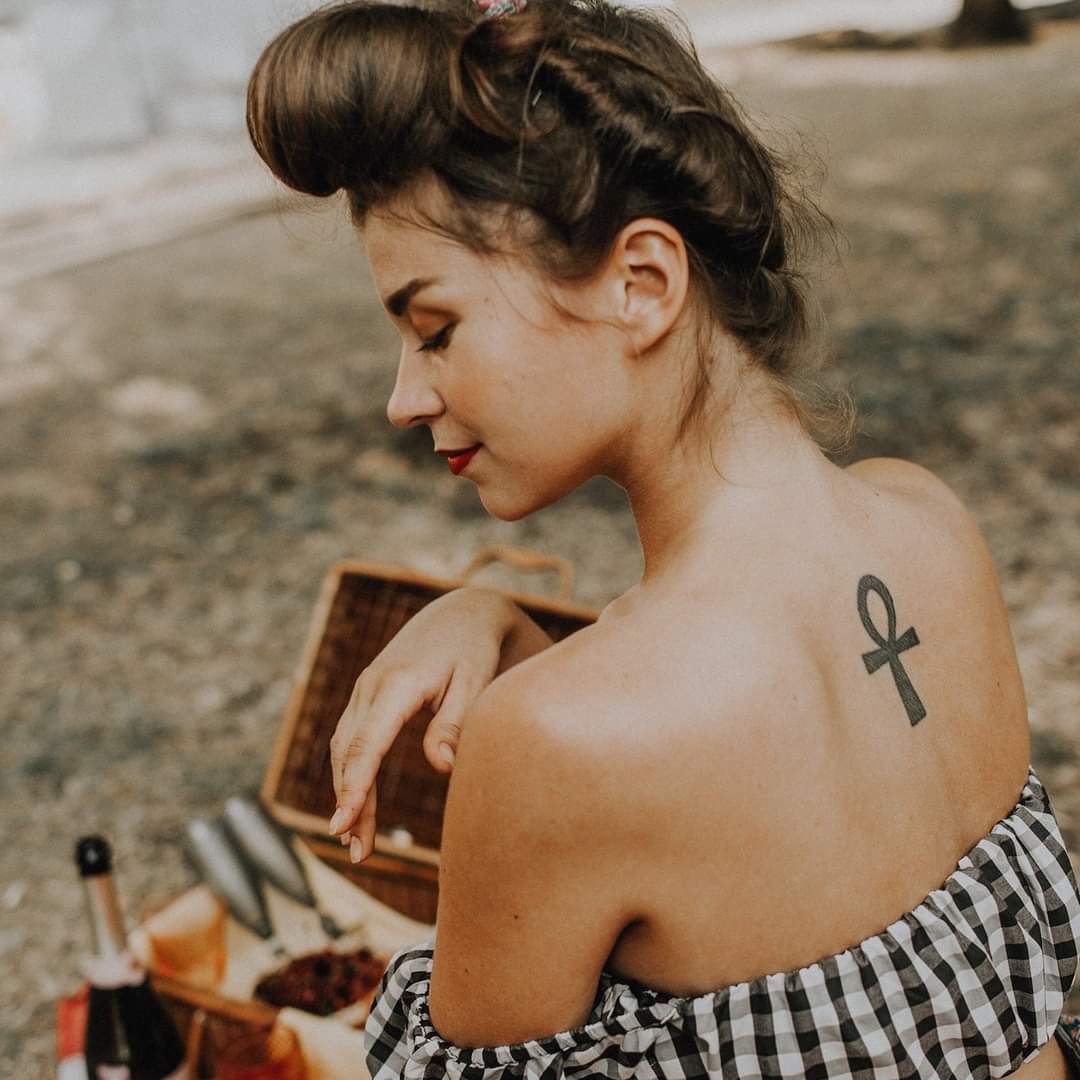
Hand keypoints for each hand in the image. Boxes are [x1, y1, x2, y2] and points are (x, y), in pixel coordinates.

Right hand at [327, 587, 551, 862]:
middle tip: (358, 852)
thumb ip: (457, 721)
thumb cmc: (474, 648)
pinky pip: (352, 741)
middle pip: (349, 753)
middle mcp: (371, 686)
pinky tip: (358, 809)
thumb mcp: (476, 680)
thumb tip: (441, 766)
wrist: (462, 612)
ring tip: (358, 845)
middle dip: (350, 803)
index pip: (367, 742)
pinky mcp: (369, 698)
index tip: (346, 822)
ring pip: (345, 749)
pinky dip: (351, 775)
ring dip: (348, 795)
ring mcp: (366, 691)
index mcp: (397, 684)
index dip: (354, 785)